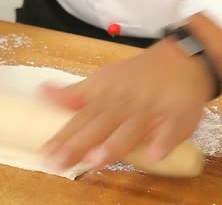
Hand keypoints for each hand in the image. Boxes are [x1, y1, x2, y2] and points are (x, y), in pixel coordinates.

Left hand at [41, 39, 213, 170]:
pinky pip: (171, 129)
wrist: (179, 60)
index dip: (64, 135)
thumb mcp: (102, 81)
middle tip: (60, 162)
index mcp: (106, 96)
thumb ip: (74, 95)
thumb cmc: (135, 77)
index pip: (81, 117)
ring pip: (131, 128)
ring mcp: (151, 110)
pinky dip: (163, 142)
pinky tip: (153, 156)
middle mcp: (124, 103)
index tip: (45, 152)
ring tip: (97, 160)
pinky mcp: (177, 115)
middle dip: (80, 144)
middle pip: (100, 125)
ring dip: (114, 144)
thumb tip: (41, 92)